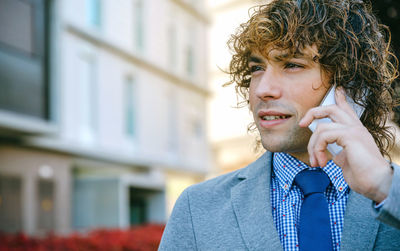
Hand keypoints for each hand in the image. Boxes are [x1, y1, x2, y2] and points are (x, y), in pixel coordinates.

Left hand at [299, 87, 392, 202]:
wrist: (375, 183)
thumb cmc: (362, 174)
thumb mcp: (346, 159)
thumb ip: (338, 151)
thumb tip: (331, 154)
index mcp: (355, 130)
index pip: (347, 109)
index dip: (340, 98)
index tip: (337, 89)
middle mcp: (356, 127)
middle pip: (331, 109)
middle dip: (312, 113)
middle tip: (302, 124)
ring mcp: (354, 130)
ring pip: (321, 128)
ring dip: (313, 147)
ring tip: (316, 162)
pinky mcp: (350, 135)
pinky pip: (323, 135)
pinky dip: (317, 149)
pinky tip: (322, 162)